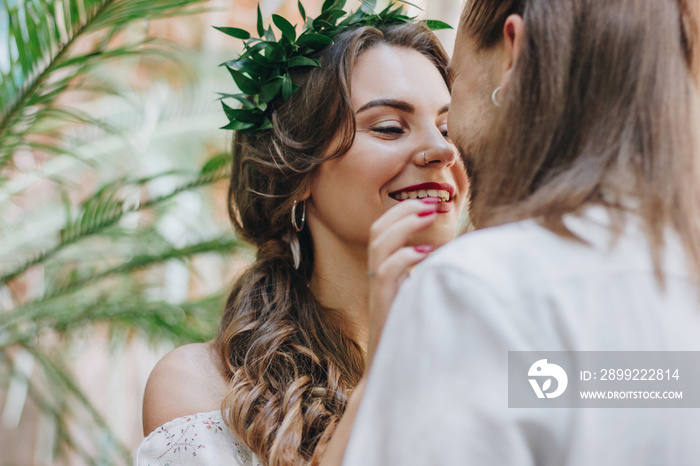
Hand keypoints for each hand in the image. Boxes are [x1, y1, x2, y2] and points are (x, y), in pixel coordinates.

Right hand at [366, 198, 438, 366]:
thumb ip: (430, 276)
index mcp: (384, 272)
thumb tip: (458, 256)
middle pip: (377, 229)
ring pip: (378, 245)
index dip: (403, 210)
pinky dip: (404, 257)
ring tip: (429, 215)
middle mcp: (377, 277)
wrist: (394, 373)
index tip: (432, 201)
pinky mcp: (382, 306)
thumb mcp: (421, 298)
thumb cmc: (413, 334)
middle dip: (403, 209)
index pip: (383, 229)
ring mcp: (377, 291)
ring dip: (403, 225)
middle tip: (432, 202)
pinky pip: (385, 273)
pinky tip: (426, 253)